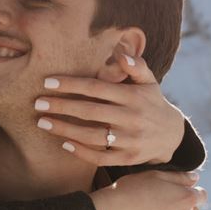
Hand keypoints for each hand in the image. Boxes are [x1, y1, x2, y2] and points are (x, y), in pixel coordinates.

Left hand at [35, 53, 184, 164]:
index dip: (71, 84)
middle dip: (61, 106)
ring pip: (92, 136)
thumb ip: (136, 65)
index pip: (96, 88)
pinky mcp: (128, 158)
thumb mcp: (149, 81)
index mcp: (133, 96)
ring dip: (65, 130)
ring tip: (42, 123)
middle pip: (90, 111)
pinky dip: (81, 152)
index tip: (47, 82)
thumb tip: (121, 52)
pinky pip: (101, 157)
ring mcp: (131, 140)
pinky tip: (63, 143)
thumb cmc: (151, 102)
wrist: (173, 136)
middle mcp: (132, 118)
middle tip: (37, 103)